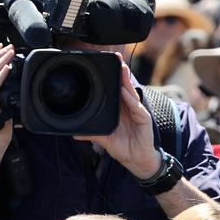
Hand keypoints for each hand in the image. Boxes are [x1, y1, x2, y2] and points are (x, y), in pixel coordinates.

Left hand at [75, 63, 158, 179]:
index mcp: (121, 110)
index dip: (113, 78)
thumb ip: (91, 135)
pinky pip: (136, 107)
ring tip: (122, 68)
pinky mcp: (144, 119)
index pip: (117, 90)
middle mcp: (129, 108)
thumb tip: (75, 134)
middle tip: (116, 58)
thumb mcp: (104, 139)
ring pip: (131, 93)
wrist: (136, 160)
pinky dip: (130, 99)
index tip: (107, 65)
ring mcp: (137, 112)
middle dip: (121, 73)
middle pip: (125, 87)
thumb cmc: (123, 148)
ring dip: (127, 81)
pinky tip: (125, 91)